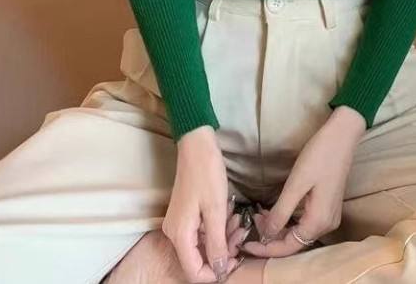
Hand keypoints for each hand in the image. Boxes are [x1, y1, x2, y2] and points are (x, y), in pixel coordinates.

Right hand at [161, 125, 241, 281]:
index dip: (215, 273)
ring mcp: (178, 224)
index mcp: (179, 235)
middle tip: (241, 235)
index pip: (194, 272)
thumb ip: (217, 244)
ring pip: (202, 245)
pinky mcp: (184, 215)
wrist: (197, 146)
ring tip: (238, 222)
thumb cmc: (207, 174)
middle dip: (222, 252)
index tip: (235, 260)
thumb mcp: (216, 211)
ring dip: (223, 238)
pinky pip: (201, 232)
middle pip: (199, 259)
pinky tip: (230, 216)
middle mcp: (174, 233)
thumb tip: (220, 271)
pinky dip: (217, 228)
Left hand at [241, 106, 365, 257]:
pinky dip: (289, 219)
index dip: (266, 249)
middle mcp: (326, 225)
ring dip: (279, 227)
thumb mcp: (296, 184)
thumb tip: (266, 235)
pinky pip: (305, 222)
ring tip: (260, 214)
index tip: (245, 244)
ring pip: (299, 232)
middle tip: (252, 220)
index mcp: (318, 222)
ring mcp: (329, 216)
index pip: (289, 247)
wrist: (341, 137)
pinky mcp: (327, 206)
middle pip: (295, 242)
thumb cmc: (318, 157)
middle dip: (271, 236)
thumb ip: (281, 212)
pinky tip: (276, 210)